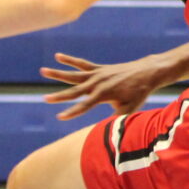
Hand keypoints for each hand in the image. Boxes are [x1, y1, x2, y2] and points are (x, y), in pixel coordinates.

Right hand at [40, 52, 172, 121]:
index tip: (59, 116)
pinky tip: (58, 56)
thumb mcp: (129, 109)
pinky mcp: (99, 68)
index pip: (84, 106)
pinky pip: (82, 64)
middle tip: (45, 99)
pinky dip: (70, 60)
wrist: (146, 72)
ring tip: (42, 70)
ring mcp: (97, 74)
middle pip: (74, 91)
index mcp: (104, 94)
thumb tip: (110, 132)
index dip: (72, 112)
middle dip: (59, 96)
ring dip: (58, 73)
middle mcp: (98, 83)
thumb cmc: (138, 93)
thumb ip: (117, 119)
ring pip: (73, 74)